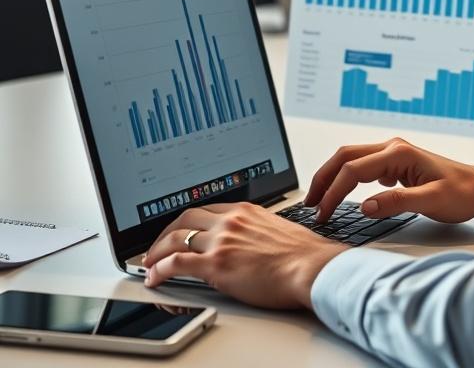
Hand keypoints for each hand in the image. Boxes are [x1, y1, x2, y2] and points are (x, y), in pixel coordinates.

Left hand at [142, 202, 344, 308]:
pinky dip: (159, 269)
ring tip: (149, 263)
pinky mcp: (216, 264)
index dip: (187, 221)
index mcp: (246, 211)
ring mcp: (221, 241)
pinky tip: (154, 277)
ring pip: (175, 238)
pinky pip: (176, 263)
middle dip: (166, 232)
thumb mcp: (279, 230)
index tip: (181, 230)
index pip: (206, 210)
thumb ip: (258, 231)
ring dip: (156, 252)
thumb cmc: (304, 254)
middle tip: (158, 245)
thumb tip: (252, 243)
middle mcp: (231, 221)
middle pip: (185, 218)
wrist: (312, 267)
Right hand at [304, 137, 473, 223]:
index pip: (353, 170)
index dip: (333, 193)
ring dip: (332, 177)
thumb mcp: (431, 202)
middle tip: (308, 205)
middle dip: (323, 179)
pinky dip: (346, 178)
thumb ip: (397, 203)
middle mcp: (392, 148)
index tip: (322, 214)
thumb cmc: (460, 194)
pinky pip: (362, 166)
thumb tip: (366, 207)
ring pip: (351, 159)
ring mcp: (393, 154)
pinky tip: (343, 195)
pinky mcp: (395, 164)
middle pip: (344, 157)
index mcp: (398, 154)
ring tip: (318, 200)